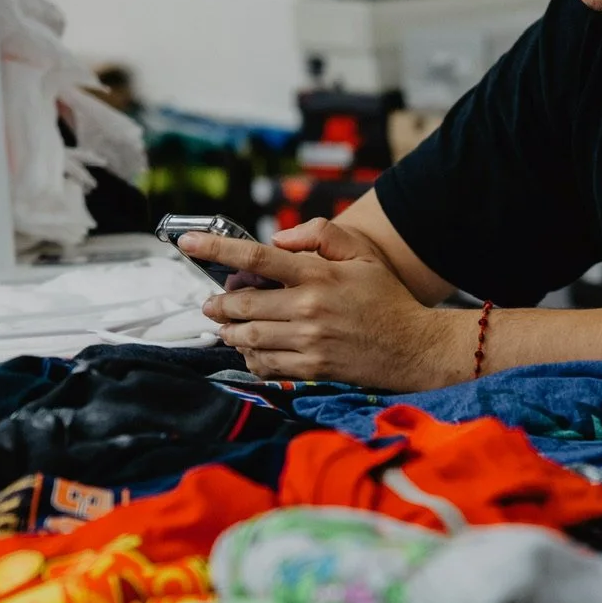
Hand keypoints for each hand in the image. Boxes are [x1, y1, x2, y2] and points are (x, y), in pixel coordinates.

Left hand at [184, 217, 479, 388]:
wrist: (415, 348)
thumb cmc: (387, 298)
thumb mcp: (361, 254)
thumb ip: (320, 235)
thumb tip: (280, 240)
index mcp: (317, 274)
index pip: (255, 258)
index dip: (215, 250)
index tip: (186, 244)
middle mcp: (308, 307)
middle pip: (240, 304)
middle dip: (218, 303)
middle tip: (213, 303)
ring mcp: (309, 341)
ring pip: (246, 337)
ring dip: (229, 331)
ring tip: (227, 327)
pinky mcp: (312, 367)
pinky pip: (264, 364)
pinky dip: (249, 357)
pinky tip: (252, 350)